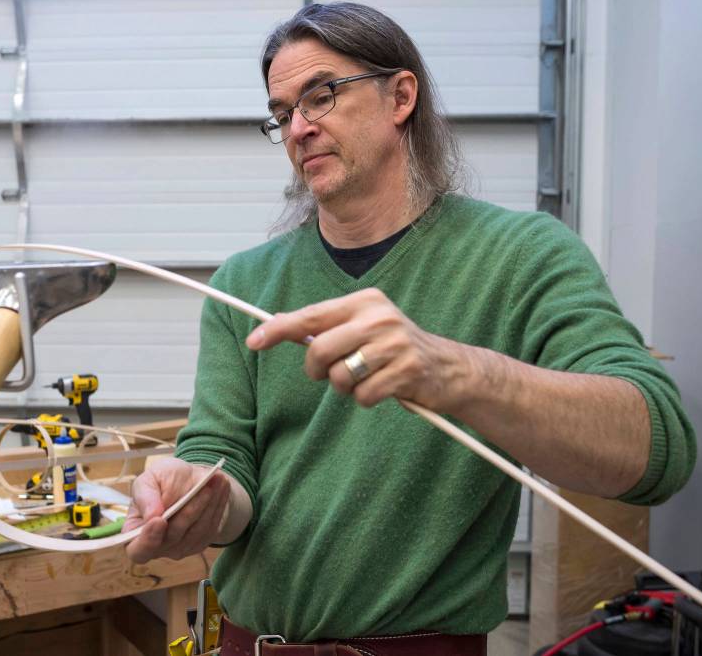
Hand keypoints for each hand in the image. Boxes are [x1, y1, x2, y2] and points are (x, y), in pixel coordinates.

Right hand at [123, 457, 229, 563]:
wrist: (186, 480)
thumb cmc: (161, 480)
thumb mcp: (148, 479)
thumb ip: (145, 497)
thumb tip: (152, 516)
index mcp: (135, 533)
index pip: (138, 550)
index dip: (147, 540)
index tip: (160, 520)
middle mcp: (157, 547)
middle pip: (172, 538)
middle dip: (189, 512)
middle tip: (204, 488)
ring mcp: (179, 549)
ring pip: (195, 533)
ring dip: (208, 506)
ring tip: (218, 481)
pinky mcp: (199, 544)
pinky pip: (210, 529)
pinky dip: (217, 507)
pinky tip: (222, 488)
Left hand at [245, 288, 467, 410]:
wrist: (448, 368)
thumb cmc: (393, 349)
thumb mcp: (363, 327)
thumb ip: (326, 328)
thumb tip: (276, 326)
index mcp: (364, 301)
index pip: (311, 316)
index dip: (278, 329)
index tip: (253, 341)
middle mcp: (379, 317)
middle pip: (320, 351)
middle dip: (317, 370)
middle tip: (332, 372)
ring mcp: (395, 343)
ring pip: (340, 376)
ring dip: (345, 387)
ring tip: (365, 379)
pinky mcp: (406, 370)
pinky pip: (363, 395)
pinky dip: (366, 399)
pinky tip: (384, 389)